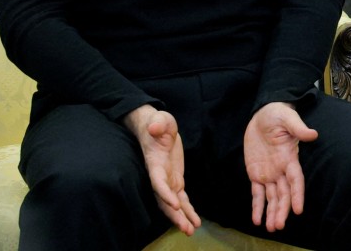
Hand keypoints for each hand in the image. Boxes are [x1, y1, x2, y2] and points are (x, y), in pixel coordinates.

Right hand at [124, 105, 200, 235]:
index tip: (175, 203)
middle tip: (186, 228)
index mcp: (155, 163)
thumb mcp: (160, 119)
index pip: (158, 181)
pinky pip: (181, 198)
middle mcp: (160, 175)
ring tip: (191, 230)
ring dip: (182, 217)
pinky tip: (195, 222)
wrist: (156, 127)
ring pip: (173, 203)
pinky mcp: (175, 179)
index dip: (164, 193)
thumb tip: (155, 127)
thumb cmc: (157, 122)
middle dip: (174, 214)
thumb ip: (158, 123)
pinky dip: (187, 210)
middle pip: (165, 199)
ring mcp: (168, 179)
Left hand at [244, 102, 318, 231]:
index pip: (295, 180)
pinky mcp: (256, 173)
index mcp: (289, 158)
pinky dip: (257, 206)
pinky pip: (257, 193)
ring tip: (271, 227)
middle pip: (284, 194)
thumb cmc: (277, 114)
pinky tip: (257, 219)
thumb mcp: (287, 118)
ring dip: (272, 212)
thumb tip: (313, 134)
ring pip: (272, 197)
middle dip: (282, 210)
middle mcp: (281, 169)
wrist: (262, 114)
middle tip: (278, 225)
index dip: (297, 195)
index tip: (298, 210)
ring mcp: (269, 173)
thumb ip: (298, 128)